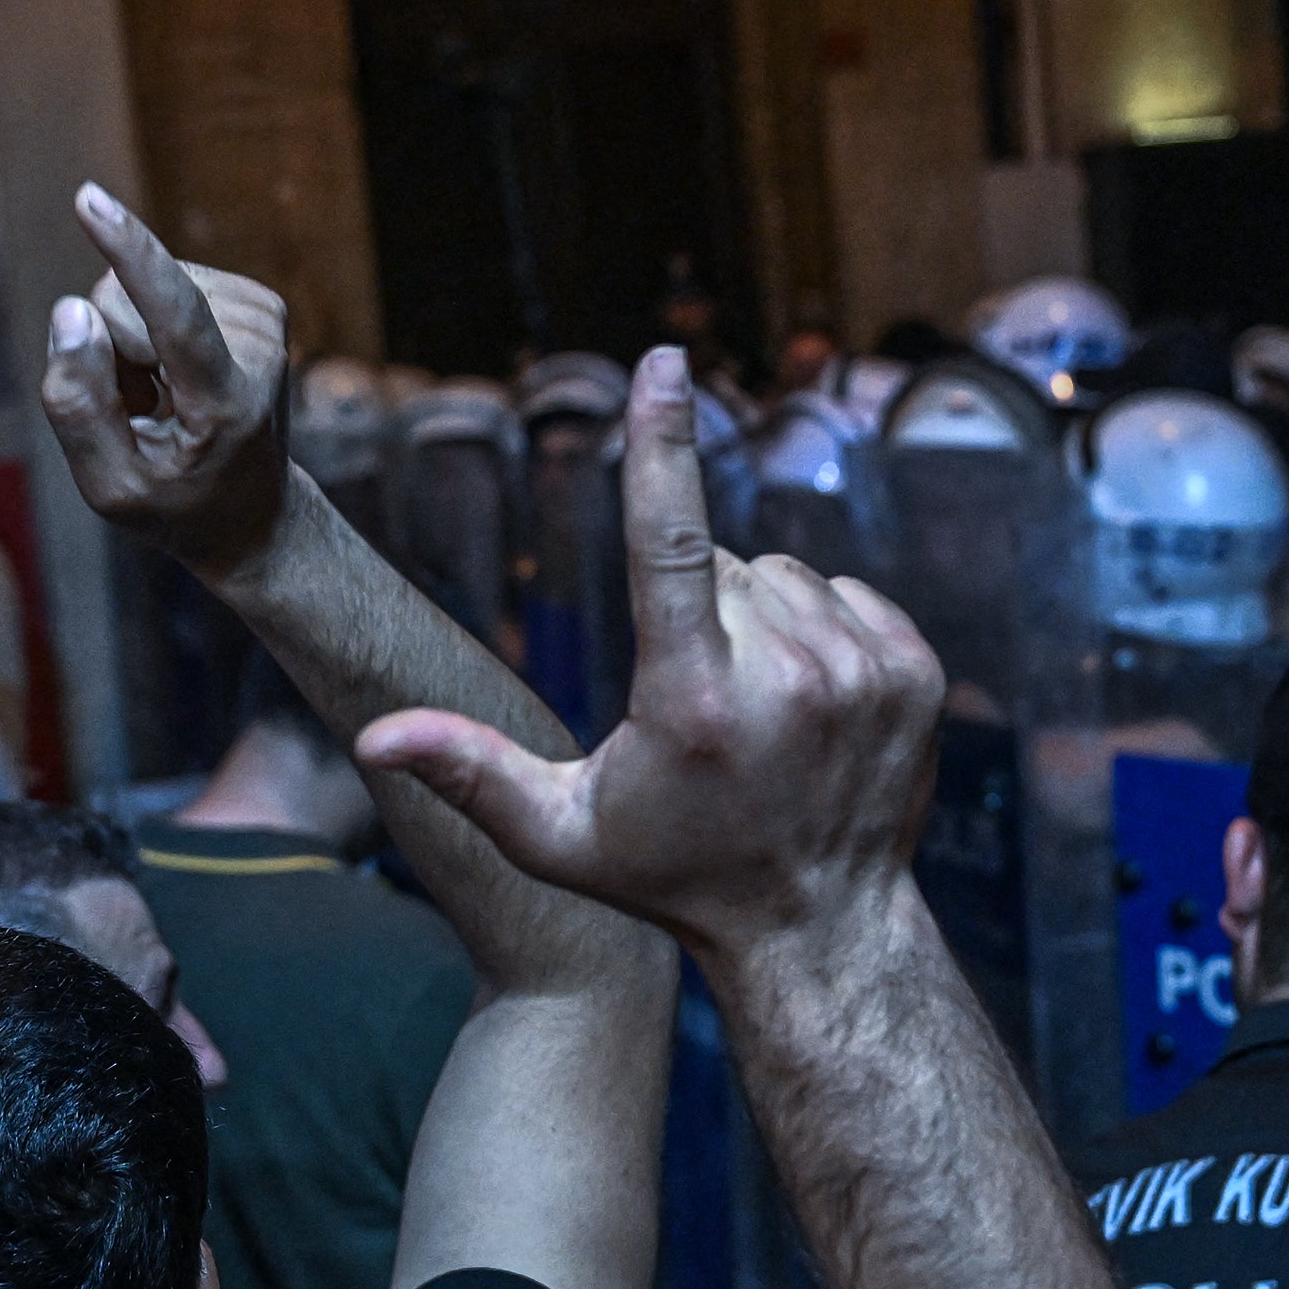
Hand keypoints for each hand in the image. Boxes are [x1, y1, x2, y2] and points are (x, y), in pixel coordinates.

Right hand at [37, 184, 291, 576]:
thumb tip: (71, 310)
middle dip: (110, 351)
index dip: (130, 254)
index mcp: (227, 403)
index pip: (176, 314)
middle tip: (144, 413)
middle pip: (123, 301)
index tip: (90, 202)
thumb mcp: (111, 489)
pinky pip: (159, 284)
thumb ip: (77, 406)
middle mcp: (260, 350)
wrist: (254, 511)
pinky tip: (180, 376)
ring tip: (167, 401)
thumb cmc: (176, 506)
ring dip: (132, 345)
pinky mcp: (258, 300)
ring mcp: (266, 319)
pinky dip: (153, 331)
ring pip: (137, 289)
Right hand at [358, 347, 940, 959]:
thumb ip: (469, 772)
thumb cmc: (672, 876)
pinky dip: (821, 629)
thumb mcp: (560, 837)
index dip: (661, 443)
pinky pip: (846, 591)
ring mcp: (861, 673)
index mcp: (692, 703)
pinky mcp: (914, 671)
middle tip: (701, 704)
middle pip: (718, 562)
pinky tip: (810, 702)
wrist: (819, 925)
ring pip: (783, 575)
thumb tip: (374, 733)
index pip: (670, 542)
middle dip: (697, 607)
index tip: (662, 363)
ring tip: (758, 709)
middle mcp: (786, 678)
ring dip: (760, 620)